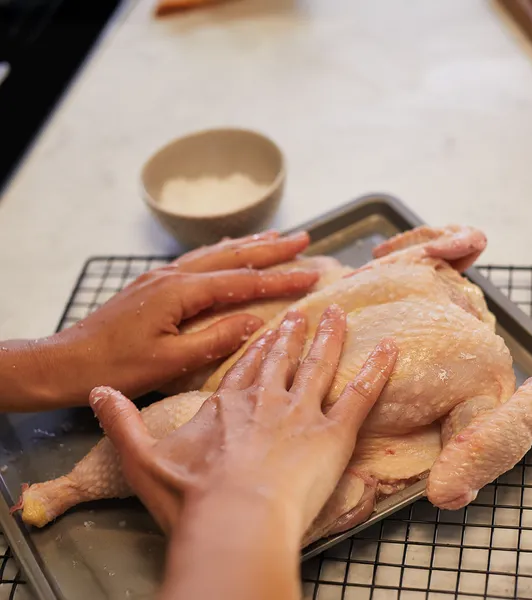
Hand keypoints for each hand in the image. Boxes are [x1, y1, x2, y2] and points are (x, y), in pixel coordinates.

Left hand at [40, 231, 316, 403]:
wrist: (66, 361)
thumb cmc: (115, 366)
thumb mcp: (169, 361)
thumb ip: (215, 339)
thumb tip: (256, 322)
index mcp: (180, 291)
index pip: (242, 281)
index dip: (280, 279)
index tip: (312, 274)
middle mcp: (174, 275)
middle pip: (233, 255)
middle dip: (272, 248)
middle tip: (304, 239)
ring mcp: (162, 275)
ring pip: (215, 252)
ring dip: (249, 244)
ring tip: (277, 235)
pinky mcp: (155, 283)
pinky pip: (198, 259)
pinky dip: (222, 251)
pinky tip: (229, 251)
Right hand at [90, 305, 397, 535]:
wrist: (232, 520)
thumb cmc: (190, 497)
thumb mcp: (142, 460)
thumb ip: (121, 422)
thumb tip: (96, 392)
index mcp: (229, 405)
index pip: (245, 367)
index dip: (257, 346)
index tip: (268, 326)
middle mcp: (268, 400)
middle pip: (284, 359)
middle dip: (294, 335)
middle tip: (305, 313)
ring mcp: (302, 412)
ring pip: (320, 364)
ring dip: (330, 338)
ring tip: (338, 314)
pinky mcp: (333, 432)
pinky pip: (360, 393)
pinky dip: (377, 369)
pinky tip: (389, 348)